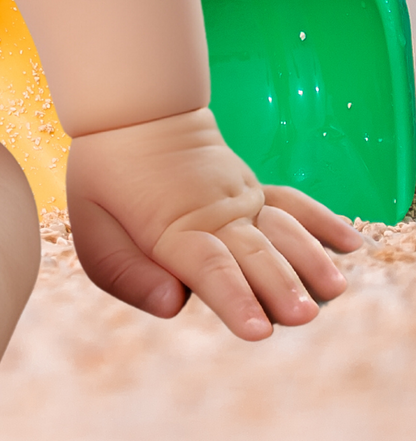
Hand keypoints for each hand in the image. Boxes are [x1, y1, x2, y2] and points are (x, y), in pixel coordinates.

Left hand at [66, 106, 362, 338]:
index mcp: (173, 228)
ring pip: (281, 228)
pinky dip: (323, 222)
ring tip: (331, 287)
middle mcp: (215, 215)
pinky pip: (294, 202)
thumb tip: (172, 304)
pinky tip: (350, 245)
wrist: (131, 113)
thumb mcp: (91, 226)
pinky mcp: (255, 191)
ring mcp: (240, 200)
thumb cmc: (107, 179)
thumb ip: (124, 272)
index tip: (257, 327)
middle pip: (252, 253)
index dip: (234, 298)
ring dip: (308, 259)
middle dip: (277, 286)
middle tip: (301, 314)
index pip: (208, 267)